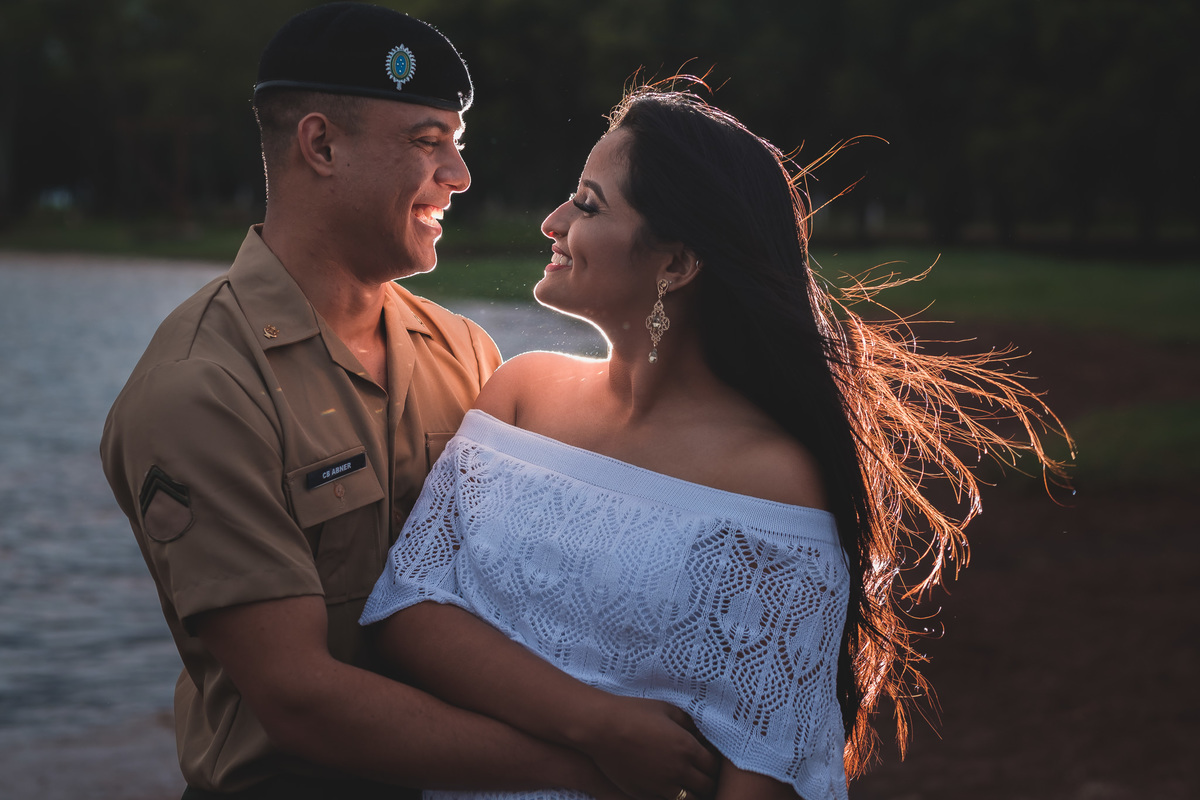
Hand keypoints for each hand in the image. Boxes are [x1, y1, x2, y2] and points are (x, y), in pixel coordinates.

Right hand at [575, 695, 717, 799]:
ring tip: (689, 785)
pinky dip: (671, 797)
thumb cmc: (634, 713)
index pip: (714, 767)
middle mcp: (678, 770)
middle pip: (707, 787)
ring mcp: (661, 786)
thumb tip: (702, 733)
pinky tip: (668, 787)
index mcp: (687, 747)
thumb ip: (689, 723)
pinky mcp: (644, 794)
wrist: (601, 727)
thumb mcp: (667, 710)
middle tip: (704, 776)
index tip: (711, 761)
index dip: (715, 765)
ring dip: (692, 793)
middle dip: (709, 782)